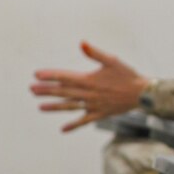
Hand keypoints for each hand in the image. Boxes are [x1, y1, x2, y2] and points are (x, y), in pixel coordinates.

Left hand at [31, 41, 149, 131]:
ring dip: (54, 107)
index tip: (36, 75)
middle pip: (63, 92)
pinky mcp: (99, 114)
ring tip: (40, 107)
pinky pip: (84, 121)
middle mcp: (88, 94)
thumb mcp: (112, 60)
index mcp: (89, 80)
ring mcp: (93, 105)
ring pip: (70, 106)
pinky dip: (73, 125)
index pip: (64, 77)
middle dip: (46, 91)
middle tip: (32, 90)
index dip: (50, 76)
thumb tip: (81, 43)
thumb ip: (95, 53)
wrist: (141, 93)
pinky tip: (63, 129)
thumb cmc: (127, 75)